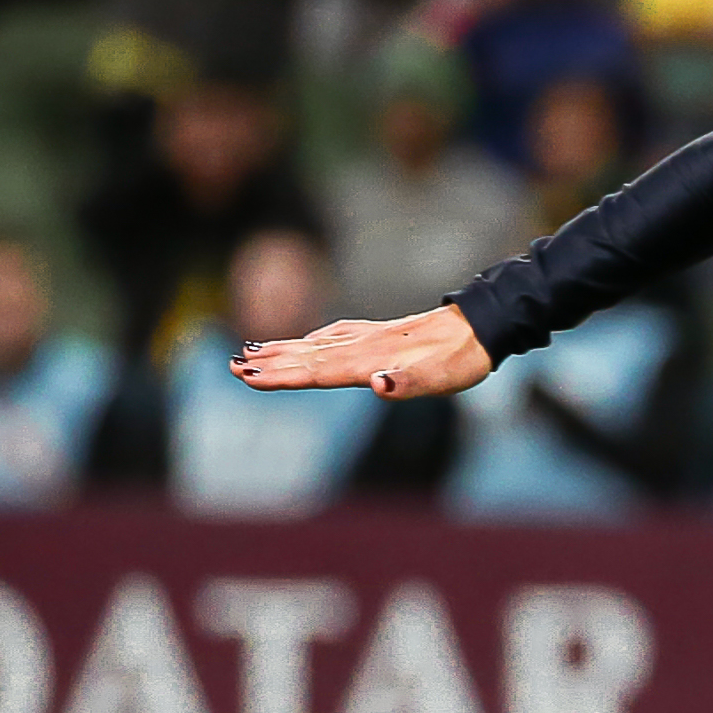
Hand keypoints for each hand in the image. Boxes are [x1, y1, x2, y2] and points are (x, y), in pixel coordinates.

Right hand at [233, 305, 493, 400]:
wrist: (481, 327)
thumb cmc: (461, 359)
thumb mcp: (440, 378)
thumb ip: (406, 383)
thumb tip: (378, 385)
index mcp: (370, 360)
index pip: (317, 370)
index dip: (281, 375)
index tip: (248, 375)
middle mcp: (363, 346)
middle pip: (307, 356)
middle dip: (269, 363)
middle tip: (231, 365)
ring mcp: (369, 337)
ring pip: (315, 344)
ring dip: (282, 350)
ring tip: (250, 351)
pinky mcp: (379, 334)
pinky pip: (334, 336)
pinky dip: (311, 339)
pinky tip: (307, 340)